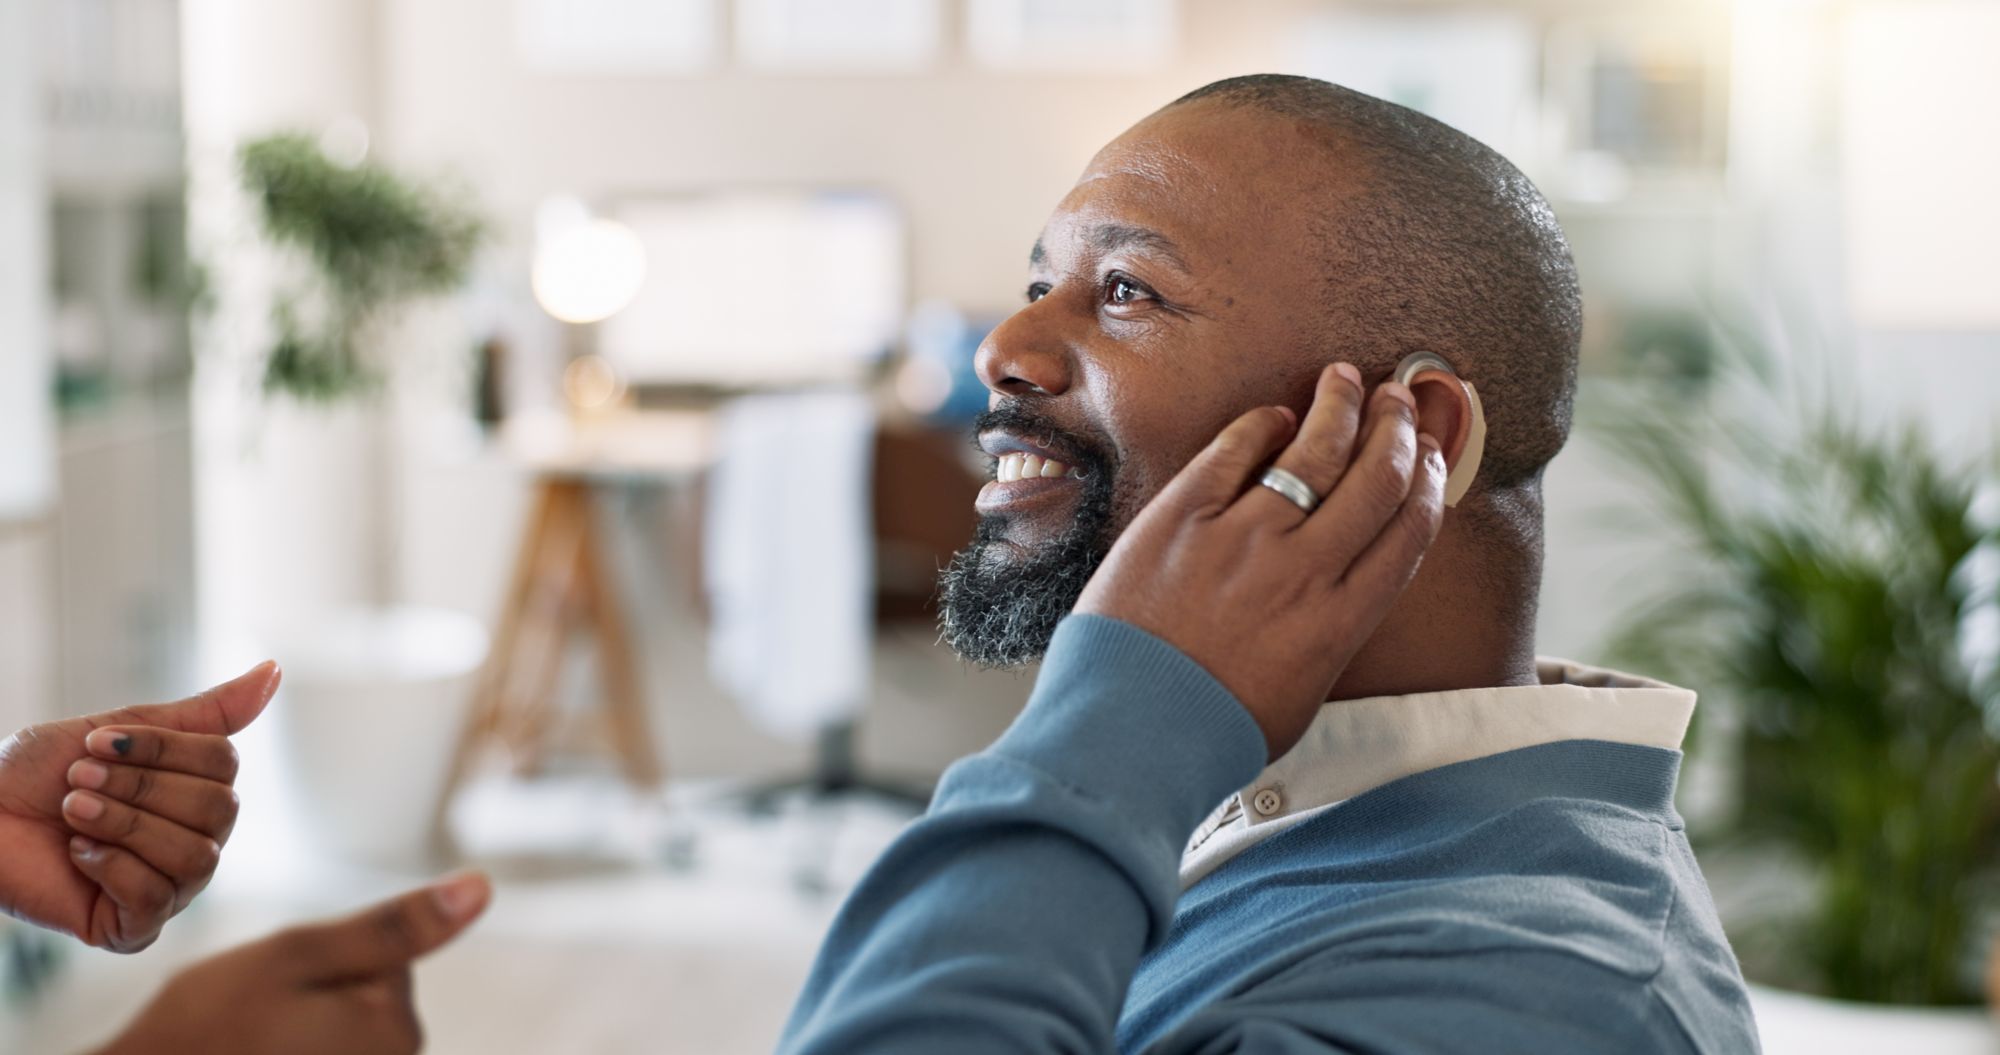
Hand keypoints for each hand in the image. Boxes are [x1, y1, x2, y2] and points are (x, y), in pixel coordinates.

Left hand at [0, 663, 279, 951]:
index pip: (225, 766)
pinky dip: (110, 868)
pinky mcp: (133, 929)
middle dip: (139, 787)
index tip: (97, 741)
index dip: (161, 750)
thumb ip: (203, 711)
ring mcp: (170, 889)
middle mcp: (196, 842)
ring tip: (74, 812)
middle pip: (218, 811)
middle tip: (79, 779)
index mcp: (197, 795)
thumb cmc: (35, 776)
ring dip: (123, 825)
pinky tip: (77, 855)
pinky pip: (155, 898)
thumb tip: (276, 669)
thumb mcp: (120, 728)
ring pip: (194, 857)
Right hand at [95, 872, 492, 1054]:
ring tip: (251, 1042)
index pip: (388, 955)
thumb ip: (395, 924)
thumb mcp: (299, 954)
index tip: (281, 985)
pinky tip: (255, 1054)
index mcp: (398, 1029)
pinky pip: (319, 1050)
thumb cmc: (208, 1027)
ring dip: (300, 1027)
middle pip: (370, 997)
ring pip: (341, 1029)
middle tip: (258, 1015)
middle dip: (317, 994)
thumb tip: (481, 889)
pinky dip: (289, 1050)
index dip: (327, 955)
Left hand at [1075, 363, 1444, 759]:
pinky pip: (1235, 449)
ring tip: (1347, 380)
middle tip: (1398, 397)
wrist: (1130, 731)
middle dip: (1396, 428)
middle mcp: (1305, 568)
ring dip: (1341, 406)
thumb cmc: (1210, 729)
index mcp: (1342, 618)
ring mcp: (1244, 535)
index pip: (1409, 529)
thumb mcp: (1302, 697)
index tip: (1430, 453)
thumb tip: (1340, 601)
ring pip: (1315, 450)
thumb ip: (1330, 637)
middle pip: (1375, 477)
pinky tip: (1274, 415)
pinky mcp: (1184, 514)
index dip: (1427, 480)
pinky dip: (1262, 424)